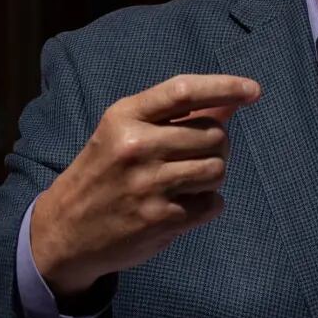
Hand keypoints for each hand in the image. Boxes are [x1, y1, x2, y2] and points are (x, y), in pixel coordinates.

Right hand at [31, 73, 260, 297]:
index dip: (224, 86)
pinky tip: (181, 206)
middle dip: (216, 145)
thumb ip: (176, 116)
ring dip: (211, 176)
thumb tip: (231, 100)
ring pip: (218, 169)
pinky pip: (212, 204)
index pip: (184, 91)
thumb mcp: (126, 133)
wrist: (65, 230)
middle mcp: (136, 146)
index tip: (253, 90)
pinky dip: (206, 205)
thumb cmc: (103, 173)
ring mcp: (149, 184)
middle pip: (213, 134)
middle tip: (194, 157)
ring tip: (185, 182)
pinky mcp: (161, 218)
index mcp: (124, 116)